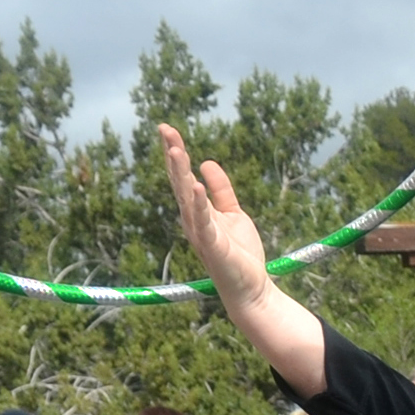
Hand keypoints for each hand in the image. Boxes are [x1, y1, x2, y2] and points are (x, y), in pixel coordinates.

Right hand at [158, 125, 274, 315]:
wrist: (250, 287)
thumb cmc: (240, 253)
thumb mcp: (233, 213)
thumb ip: (221, 190)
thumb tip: (207, 162)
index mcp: (197, 210)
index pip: (182, 176)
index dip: (175, 153)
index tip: (167, 129)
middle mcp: (193, 219)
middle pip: (179, 181)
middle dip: (173, 155)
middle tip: (164, 128)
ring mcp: (201, 232)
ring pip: (187, 197)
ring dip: (181, 173)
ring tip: (176, 149)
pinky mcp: (212, 245)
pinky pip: (204, 221)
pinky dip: (199, 203)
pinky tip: (195, 184)